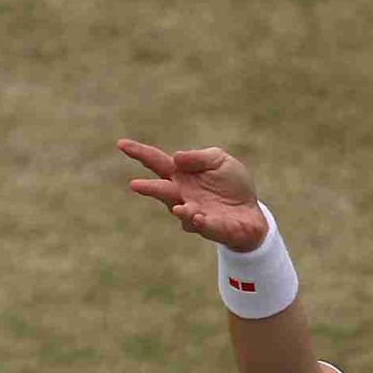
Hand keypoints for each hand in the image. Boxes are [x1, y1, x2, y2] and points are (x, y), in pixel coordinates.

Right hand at [116, 142, 269, 248]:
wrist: (252, 214)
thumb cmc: (232, 185)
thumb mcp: (219, 160)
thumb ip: (199, 157)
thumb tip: (176, 157)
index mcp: (181, 175)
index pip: (155, 162)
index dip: (138, 153)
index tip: (120, 144)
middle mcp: (182, 195)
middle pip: (161, 190)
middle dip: (149, 188)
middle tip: (135, 184)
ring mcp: (194, 213)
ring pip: (180, 211)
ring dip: (179, 209)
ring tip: (179, 207)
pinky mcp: (210, 228)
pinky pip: (202, 226)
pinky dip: (200, 222)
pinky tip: (198, 216)